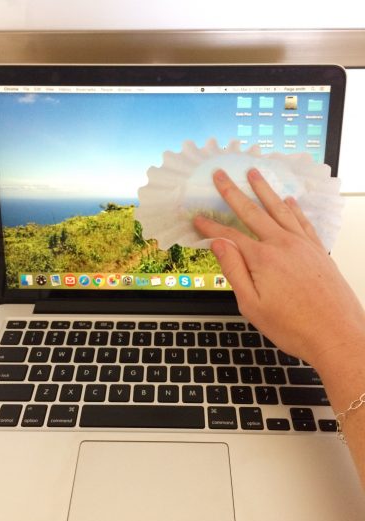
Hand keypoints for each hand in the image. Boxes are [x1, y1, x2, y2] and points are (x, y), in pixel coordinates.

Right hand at [194, 168, 364, 370]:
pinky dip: (294, 208)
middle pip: (252, 212)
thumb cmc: (293, 326)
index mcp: (263, 258)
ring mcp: (303, 244)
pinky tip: (289, 200)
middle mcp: (283, 244)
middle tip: (221, 175)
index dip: (210, 226)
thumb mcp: (252, 305)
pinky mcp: (317, 250)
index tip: (197, 218)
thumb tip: (218, 244)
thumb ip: (233, 271)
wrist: (336, 335)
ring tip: (253, 173)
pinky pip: (303, 221)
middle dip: (233, 192)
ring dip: (264, 189)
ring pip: (279, 209)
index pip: (229, 235)